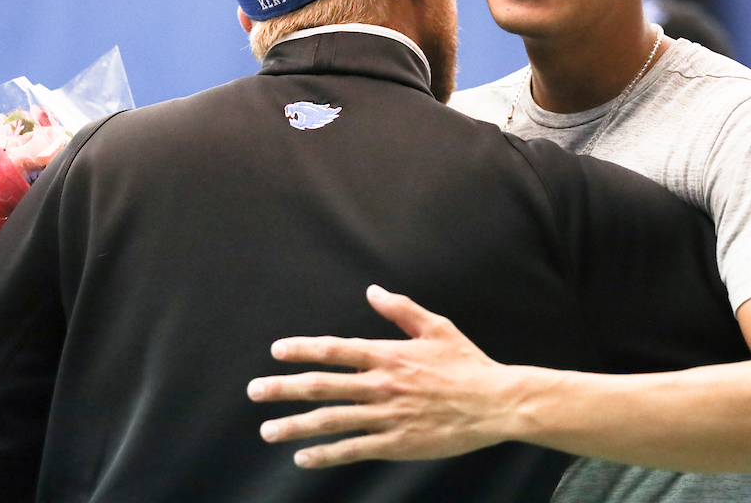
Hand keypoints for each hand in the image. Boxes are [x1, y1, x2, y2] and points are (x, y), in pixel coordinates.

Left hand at [247, 285, 518, 468]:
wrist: (496, 403)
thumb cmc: (467, 363)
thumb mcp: (437, 327)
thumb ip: (401, 310)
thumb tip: (372, 291)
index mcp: (389, 354)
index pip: (336, 350)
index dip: (303, 350)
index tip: (277, 352)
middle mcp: (381, 385)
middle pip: (322, 386)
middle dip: (283, 389)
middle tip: (254, 391)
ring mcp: (387, 416)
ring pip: (331, 421)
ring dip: (295, 425)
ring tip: (268, 430)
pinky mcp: (397, 443)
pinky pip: (353, 450)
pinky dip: (325, 455)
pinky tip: (303, 458)